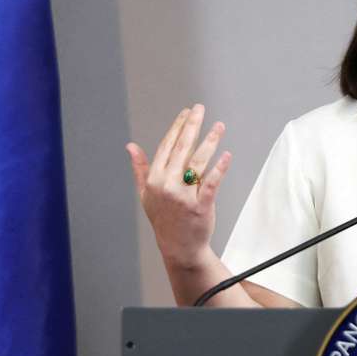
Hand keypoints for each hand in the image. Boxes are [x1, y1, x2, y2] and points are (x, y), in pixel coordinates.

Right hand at [125, 104, 232, 268]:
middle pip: (181, 148)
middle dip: (192, 125)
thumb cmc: (163, 219)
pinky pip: (211, 183)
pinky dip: (219, 168)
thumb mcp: (146, 194)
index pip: (166, 146)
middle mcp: (167, 185)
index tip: (186, 112)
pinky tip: (227, 155)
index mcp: (154, 180)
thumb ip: (140, 168)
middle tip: (200, 108)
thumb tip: (130, 146)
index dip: (177, 127)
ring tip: (219, 126)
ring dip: (210, 141)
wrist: (178, 247)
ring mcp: (183, 196)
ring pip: (198, 162)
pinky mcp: (200, 206)